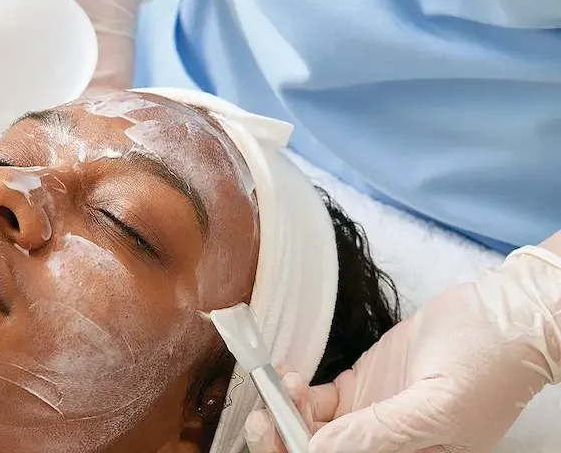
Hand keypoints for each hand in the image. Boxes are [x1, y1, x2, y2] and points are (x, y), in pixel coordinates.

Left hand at [246, 246, 560, 452]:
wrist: (498, 319)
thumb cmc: (484, 369)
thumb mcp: (435, 408)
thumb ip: (379, 433)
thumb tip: (320, 452)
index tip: (278, 436)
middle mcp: (385, 448)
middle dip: (284, 440)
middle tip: (263, 418)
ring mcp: (370, 419)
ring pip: (314, 431)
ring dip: (288, 415)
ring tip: (285, 386)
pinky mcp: (363, 388)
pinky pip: (319, 402)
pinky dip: (298, 393)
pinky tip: (291, 377)